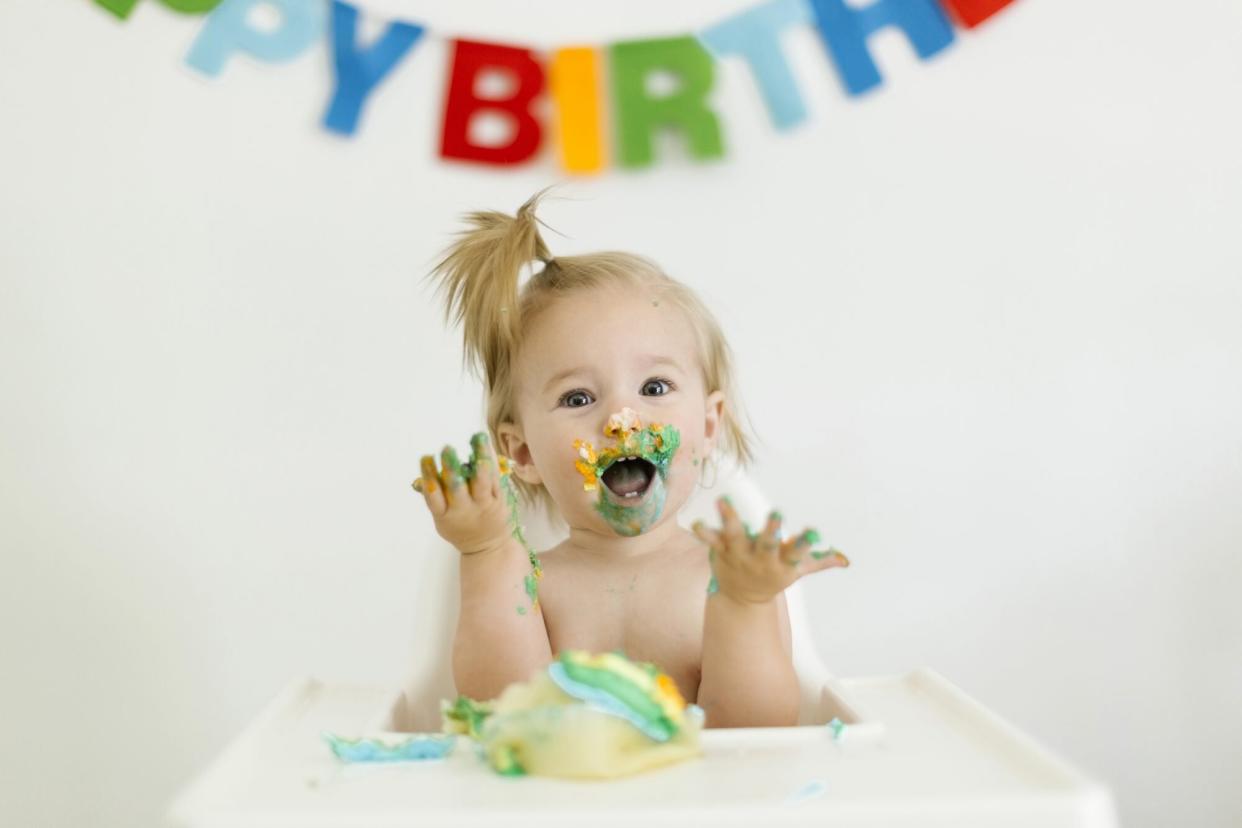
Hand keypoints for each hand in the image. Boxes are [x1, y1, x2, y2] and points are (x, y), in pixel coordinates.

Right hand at [412, 432, 514, 556]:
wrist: (488, 547)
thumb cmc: (459, 528)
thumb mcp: (442, 520)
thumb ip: (435, 498)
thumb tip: (423, 472)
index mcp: (444, 515)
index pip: (433, 496)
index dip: (428, 477)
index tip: (426, 457)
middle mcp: (463, 510)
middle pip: (456, 489)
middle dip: (451, 468)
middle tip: (447, 449)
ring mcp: (482, 505)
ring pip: (481, 484)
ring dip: (478, 463)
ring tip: (477, 444)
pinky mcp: (498, 500)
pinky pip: (495, 480)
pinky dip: (491, 462)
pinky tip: (487, 446)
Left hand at [692, 496, 848, 604]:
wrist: (742, 600)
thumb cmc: (774, 577)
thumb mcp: (797, 572)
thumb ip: (819, 562)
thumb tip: (845, 560)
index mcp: (783, 563)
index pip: (797, 553)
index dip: (805, 543)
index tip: (814, 532)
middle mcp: (761, 559)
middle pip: (767, 544)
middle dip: (772, 529)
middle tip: (776, 512)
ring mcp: (739, 555)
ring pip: (735, 536)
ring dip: (730, 519)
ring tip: (724, 500)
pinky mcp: (721, 551)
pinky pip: (711, 541)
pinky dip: (704, 533)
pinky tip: (695, 523)